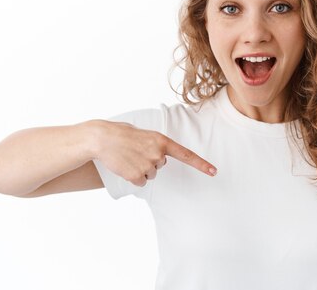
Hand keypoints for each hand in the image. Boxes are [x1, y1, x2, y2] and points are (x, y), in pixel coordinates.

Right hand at [88, 120, 216, 186]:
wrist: (102, 138)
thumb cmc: (122, 133)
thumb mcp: (144, 134)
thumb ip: (156, 144)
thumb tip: (161, 158)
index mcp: (162, 141)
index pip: (186, 155)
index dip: (201, 164)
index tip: (214, 172)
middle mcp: (158, 154)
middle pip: (160, 166)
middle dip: (149, 160)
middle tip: (135, 151)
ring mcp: (148, 165)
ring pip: (150, 174)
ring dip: (140, 168)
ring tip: (128, 157)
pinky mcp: (136, 175)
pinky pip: (141, 182)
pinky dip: (133, 177)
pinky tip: (125, 166)